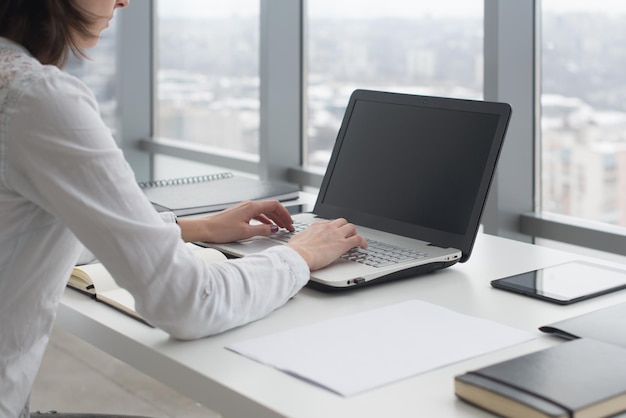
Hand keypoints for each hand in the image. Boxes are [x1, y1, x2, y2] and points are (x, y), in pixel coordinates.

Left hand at [177, 200, 294, 242]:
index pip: (275, 205)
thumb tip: (274, 230)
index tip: (290, 222)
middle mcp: (248, 205)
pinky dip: (266, 220)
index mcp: (251, 207)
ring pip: (265, 211)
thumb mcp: (245, 232)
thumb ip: (262, 230)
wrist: (205, 229)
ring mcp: (244, 208)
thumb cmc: (221, 229)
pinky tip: (268, 227)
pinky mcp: (240, 213)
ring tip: (281, 227)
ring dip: (275, 219)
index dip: (285, 214)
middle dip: (282, 217)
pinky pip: (258, 214)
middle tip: (289, 226)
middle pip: (271, 207)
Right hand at [286, 218, 367, 270]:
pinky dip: (363, 242)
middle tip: (348, 234)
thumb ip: (302, 239)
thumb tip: (299, 243)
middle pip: (342, 222)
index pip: (329, 223)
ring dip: (355, 233)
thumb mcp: (297, 241)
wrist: (298, 255)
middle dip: (346, 227)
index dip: (334, 228)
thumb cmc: (295, 251)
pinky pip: (357, 239)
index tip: (335, 232)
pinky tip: (364, 246)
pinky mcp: (343, 244)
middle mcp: (327, 228)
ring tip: (357, 239)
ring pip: (351, 227)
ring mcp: (336, 235)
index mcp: (316, 226)